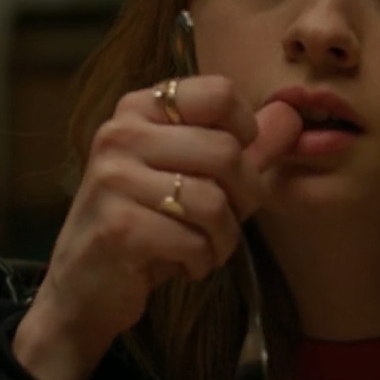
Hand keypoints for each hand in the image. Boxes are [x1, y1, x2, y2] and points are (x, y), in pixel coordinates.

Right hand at [11, 76, 301, 379]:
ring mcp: (113, 178)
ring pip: (213, 200)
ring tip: (204, 245)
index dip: (244, 131)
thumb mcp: (203, 174)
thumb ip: (249, 144)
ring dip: (223, 237)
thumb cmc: (153, 221)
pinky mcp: (117, 226)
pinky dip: (201, 261)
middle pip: (226, 151)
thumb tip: (292, 114)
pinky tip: (183, 264)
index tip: (235, 162)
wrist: (86, 286)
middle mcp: (121, 133)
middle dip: (243, 197)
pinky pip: (193, 240)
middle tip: (225, 220)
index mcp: (142, 108)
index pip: (219, 92)